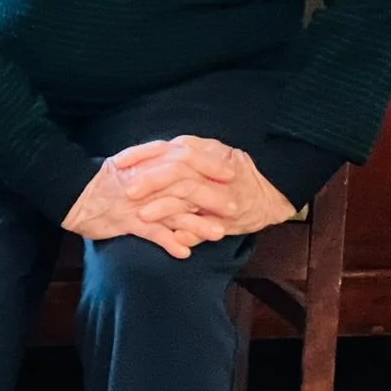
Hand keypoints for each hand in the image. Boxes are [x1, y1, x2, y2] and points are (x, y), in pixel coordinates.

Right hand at [64, 152, 230, 259]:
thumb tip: (178, 159)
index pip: (185, 161)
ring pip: (173, 211)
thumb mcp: (128, 164)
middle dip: (212, 198)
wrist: (72, 192)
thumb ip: (153, 162)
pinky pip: (151, 233)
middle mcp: (146, 182)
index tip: (231, 173)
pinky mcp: (126, 221)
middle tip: (235, 207)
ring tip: (219, 234)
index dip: (209, 166)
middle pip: (185, 187)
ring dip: (197, 224)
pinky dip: (168, 241)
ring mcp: (137, 202)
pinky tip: (184, 252)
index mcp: (148, 164)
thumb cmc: (102, 181)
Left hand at [115, 136, 296, 239]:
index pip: (168, 149)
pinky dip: (189, 232)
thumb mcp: (208, 154)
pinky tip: (174, 241)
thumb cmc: (235, 171)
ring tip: (143, 215)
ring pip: (189, 194)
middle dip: (151, 180)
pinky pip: (204, 225)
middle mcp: (211, 170)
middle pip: (177, 169)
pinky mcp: (226, 218)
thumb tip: (149, 154)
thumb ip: (182, 153)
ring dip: (164, 207)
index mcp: (202, 151)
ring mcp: (220, 194)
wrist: (271, 193)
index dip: (142, 155)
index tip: (118, 162)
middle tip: (128, 190)